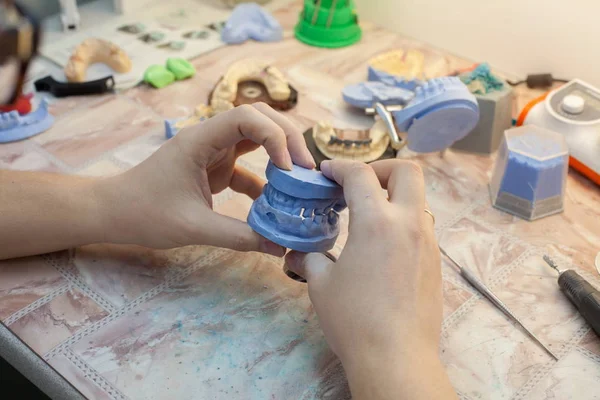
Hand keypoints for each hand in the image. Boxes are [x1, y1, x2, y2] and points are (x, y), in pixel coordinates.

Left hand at [98, 103, 314, 254]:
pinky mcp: (214, 168)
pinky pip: (247, 167)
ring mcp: (212, 151)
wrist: (112, 213)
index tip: (288, 169)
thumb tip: (279, 248)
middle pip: (258, 118)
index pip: (247, 117)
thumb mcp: (194, 228)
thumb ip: (239, 237)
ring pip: (255, 137)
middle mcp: (210, 138)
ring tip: (301, 178)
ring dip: (279, 153)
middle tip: (306, 167)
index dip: (275, 136)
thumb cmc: (144, 213)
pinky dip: (263, 181)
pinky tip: (275, 202)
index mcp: (200, 140)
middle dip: (286, 137)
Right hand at [284, 159, 455, 399]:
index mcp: (376, 222)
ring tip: (369, 217)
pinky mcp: (435, 262)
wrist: (396, 357)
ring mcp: (427, 242)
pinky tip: (383, 246)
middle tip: (359, 185)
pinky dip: (402, 221)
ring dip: (393, 196)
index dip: (340, 167)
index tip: (327, 173)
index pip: (360, 175)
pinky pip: (421, 226)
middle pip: (407, 171)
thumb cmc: (353, 319)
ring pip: (417, 199)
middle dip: (381, 169)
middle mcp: (408, 224)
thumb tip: (300, 254)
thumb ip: (310, 260)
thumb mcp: (321, 285)